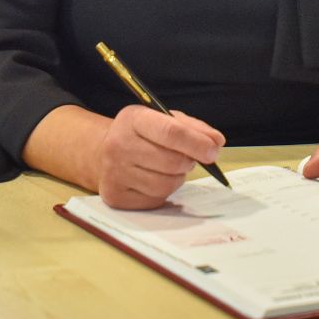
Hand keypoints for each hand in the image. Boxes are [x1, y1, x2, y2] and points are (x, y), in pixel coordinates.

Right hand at [94, 105, 225, 209]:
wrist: (102, 152)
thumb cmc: (141, 134)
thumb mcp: (164, 119)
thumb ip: (194, 128)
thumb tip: (216, 142)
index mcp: (132, 119)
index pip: (170, 132)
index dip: (196, 143)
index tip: (214, 151)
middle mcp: (118, 145)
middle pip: (171, 162)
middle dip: (188, 162)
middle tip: (188, 158)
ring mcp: (114, 173)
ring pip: (166, 185)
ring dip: (177, 178)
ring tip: (169, 168)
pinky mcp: (115, 196)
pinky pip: (156, 199)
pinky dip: (163, 192)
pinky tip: (154, 179)